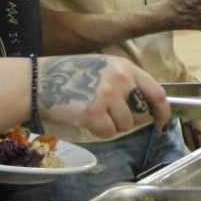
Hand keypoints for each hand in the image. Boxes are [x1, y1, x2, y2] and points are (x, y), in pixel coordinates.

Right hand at [37, 54, 168, 136]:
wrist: (38, 81)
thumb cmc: (70, 76)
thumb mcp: (103, 68)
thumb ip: (125, 82)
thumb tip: (145, 106)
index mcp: (125, 67)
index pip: (157, 92)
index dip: (162, 111)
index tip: (161, 123)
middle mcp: (120, 79)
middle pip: (142, 112)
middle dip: (130, 119)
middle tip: (110, 114)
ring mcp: (107, 96)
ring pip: (126, 125)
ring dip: (112, 125)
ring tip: (94, 113)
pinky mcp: (94, 113)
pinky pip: (109, 133)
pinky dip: (99, 131)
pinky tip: (86, 119)